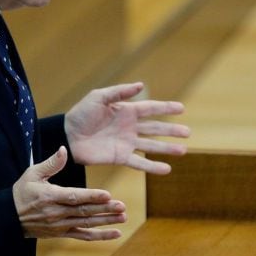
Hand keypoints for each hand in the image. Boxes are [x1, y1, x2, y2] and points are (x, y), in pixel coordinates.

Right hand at [13, 147, 126, 239]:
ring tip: (123, 217)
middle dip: (104, 209)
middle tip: (122, 206)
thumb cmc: (22, 192)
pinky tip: (116, 234)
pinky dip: (100, 236)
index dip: (91, 196)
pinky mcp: (62, 233)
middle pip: (83, 211)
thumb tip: (64, 149)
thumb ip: (51, 163)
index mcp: (50, 196)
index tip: (107, 194)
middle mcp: (56, 213)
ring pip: (86, 224)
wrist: (8, 218)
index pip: (74, 196)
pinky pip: (83, 236)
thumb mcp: (32, 174)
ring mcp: (60, 225)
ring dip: (106, 222)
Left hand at [64, 81, 189, 173]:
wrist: (67, 136)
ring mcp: (126, 143)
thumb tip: (142, 85)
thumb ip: (120, 92)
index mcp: (127, 111)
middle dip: (172, 130)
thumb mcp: (99, 97)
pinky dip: (153, 167)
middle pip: (156, 128)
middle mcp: (130, 128)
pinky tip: (166, 169)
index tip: (182, 109)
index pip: (151, 109)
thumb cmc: (81, 114)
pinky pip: (140, 163)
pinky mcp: (120, 157)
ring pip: (152, 146)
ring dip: (167, 149)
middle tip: (188, 132)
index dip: (166, 108)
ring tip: (183, 151)